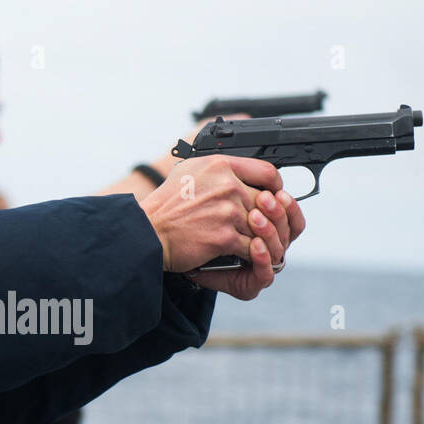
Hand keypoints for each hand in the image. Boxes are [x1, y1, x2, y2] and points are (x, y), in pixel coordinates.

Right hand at [139, 155, 300, 299]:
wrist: (148, 232)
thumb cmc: (165, 205)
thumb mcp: (189, 171)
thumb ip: (217, 169)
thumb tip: (236, 172)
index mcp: (221, 166)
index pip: (267, 171)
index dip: (276, 187)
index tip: (273, 197)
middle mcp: (227, 186)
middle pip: (268, 202)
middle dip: (270, 218)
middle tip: (267, 227)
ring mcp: (227, 212)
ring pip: (264, 227)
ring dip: (265, 239)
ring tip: (263, 245)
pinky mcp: (224, 237)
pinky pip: (253, 247)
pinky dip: (255, 255)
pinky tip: (250, 257)